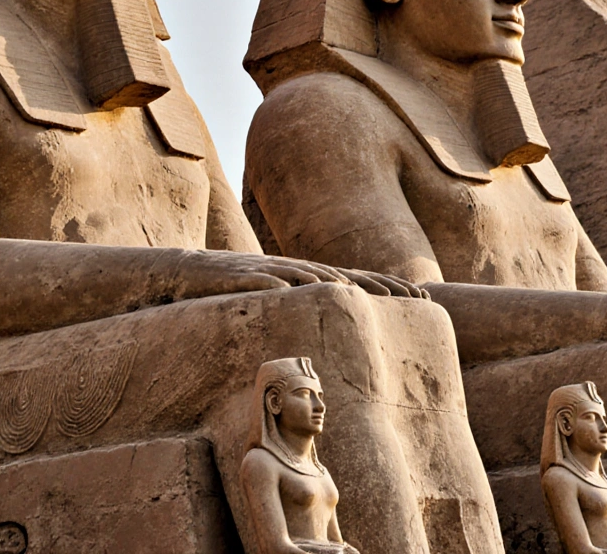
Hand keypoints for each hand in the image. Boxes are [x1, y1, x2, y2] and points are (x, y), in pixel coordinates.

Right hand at [166, 251, 428, 300]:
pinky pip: (265, 279)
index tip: (420, 298)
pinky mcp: (243, 276)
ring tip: (365, 292)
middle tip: (411, 295)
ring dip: (337, 282)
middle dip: (378, 284)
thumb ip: (301, 313)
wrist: (186, 272)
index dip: (387, 287)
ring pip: (309, 275)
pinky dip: (283, 283)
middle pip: (343, 276)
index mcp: (306, 278)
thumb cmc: (232, 291)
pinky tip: (300, 290)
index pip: (354, 282)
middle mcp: (294, 270)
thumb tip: (331, 335)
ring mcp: (270, 270)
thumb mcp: (274, 303)